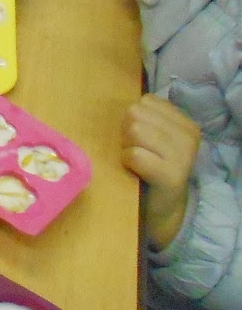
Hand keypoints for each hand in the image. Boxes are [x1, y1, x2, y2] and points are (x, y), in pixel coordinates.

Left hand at [122, 94, 201, 247]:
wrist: (160, 208)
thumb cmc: (149, 168)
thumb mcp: (150, 137)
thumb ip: (142, 117)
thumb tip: (122, 105)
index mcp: (185, 123)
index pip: (146, 101)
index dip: (133, 119)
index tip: (140, 139)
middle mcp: (189, 136)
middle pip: (136, 113)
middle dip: (127, 132)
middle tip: (136, 152)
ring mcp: (183, 155)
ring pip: (135, 130)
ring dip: (126, 147)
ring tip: (135, 161)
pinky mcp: (171, 175)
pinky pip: (134, 154)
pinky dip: (126, 161)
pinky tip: (134, 171)